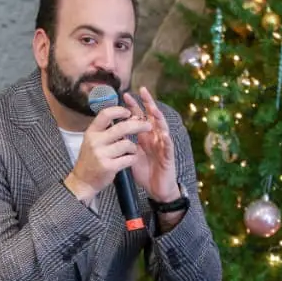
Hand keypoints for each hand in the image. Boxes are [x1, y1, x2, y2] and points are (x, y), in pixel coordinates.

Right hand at [64, 105, 152, 202]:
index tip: (129, 112)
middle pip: (121, 128)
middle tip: (148, 126)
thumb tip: (131, 117)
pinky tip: (130, 159)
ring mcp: (101, 154)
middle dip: (138, 125)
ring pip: (127, 144)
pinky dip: (133, 158)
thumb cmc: (91, 159)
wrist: (82, 181)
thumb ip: (108, 130)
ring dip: (134, 147)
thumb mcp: (94, 141)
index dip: (119, 111)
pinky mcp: (108, 167)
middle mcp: (95, 141)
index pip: (106, 114)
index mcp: (91, 132)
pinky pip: (128, 159)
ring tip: (132, 150)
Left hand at [124, 87, 179, 201]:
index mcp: (145, 137)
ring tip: (152, 108)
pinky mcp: (169, 157)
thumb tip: (112, 133)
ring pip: (162, 128)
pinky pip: (168, 147)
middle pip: (153, 117)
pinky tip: (163, 133)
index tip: (125, 95)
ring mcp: (163, 146)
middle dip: (148, 104)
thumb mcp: (132, 155)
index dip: (134, 106)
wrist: (157, 189)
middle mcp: (155, 138)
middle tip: (142, 91)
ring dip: (158, 118)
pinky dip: (166, 140)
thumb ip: (126, 143)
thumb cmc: (145, 172)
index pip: (140, 117)